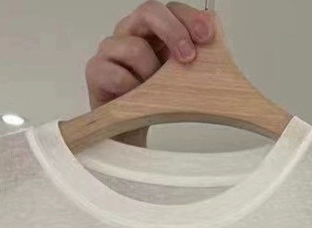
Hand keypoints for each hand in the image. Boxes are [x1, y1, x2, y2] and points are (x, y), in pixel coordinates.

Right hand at [85, 2, 214, 143]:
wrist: (132, 132)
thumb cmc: (157, 103)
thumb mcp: (184, 79)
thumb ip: (200, 57)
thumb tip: (216, 35)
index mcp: (154, 32)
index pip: (171, 10)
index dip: (189, 18)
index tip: (207, 35)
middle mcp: (131, 33)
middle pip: (149, 11)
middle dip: (174, 32)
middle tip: (188, 58)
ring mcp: (111, 50)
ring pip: (135, 48)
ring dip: (153, 75)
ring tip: (156, 95)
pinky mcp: (96, 71)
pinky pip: (118, 75)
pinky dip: (134, 90)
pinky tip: (140, 102)